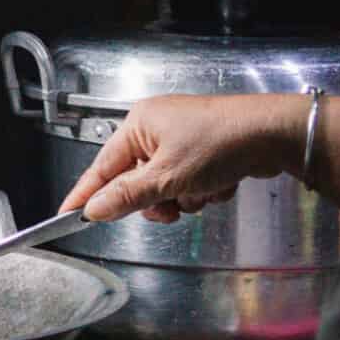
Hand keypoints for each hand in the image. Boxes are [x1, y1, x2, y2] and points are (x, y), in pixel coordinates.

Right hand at [59, 94, 304, 223]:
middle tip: (169, 204)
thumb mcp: (166, 176)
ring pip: (164, 189)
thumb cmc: (220, 141)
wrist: (272, 135)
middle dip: (155, 200)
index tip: (68, 214)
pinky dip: (203, 192)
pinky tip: (221, 184)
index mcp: (139, 125)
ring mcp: (181, 141)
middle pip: (135, 183)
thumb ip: (127, 196)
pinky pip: (189, 186)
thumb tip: (95, 209)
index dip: (86, 194)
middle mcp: (157, 130)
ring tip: (202, 191)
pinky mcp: (203, 154)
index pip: (101, 167)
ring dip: (183, 199)